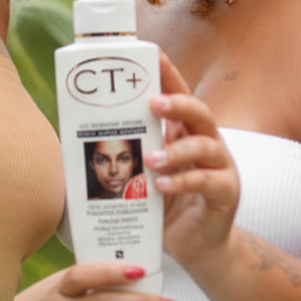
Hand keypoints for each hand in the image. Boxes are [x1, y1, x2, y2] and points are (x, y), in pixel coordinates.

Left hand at [147, 58, 239, 266]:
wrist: (197, 246)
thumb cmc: (166, 206)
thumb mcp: (142, 176)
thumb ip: (127, 155)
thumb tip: (73, 137)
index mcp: (185, 132)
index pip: (178, 94)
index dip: (167, 74)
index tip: (152, 53)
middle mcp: (207, 142)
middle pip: (200, 112)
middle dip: (178, 104)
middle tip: (153, 103)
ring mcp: (221, 166)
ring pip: (206, 146)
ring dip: (177, 151)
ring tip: (151, 161)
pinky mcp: (226, 193)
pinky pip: (208, 181)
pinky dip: (184, 182)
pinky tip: (162, 186)